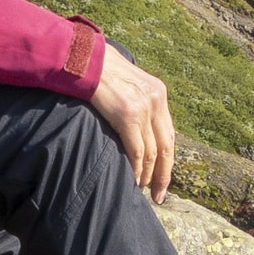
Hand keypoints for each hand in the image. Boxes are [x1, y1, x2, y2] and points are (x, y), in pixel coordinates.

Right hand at [89, 42, 176, 203]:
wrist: (84, 58)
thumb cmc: (99, 71)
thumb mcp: (127, 83)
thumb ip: (135, 103)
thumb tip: (135, 130)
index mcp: (159, 93)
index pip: (169, 134)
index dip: (167, 159)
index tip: (163, 179)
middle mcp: (156, 100)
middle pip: (167, 146)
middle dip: (164, 174)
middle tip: (159, 196)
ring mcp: (144, 108)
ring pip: (152, 152)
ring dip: (148, 175)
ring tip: (142, 190)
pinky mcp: (128, 115)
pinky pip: (137, 150)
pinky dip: (136, 169)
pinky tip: (133, 180)